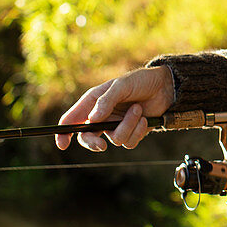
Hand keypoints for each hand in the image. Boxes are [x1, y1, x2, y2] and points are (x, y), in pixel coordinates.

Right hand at [55, 66, 174, 151]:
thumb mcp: (121, 85)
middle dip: (94, 143)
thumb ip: (106, 100)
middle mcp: (102, 116)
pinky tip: (145, 118)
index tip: (62, 144)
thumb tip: (93, 118)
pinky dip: (138, 131)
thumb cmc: (140, 81)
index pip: (72, 119)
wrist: (164, 87)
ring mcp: (116, 126)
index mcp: (93, 102)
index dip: (63, 133)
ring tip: (138, 109)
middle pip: (88, 138)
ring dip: (128, 126)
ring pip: (115, 139)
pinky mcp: (131, 133)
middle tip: (102, 146)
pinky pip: (130, 142)